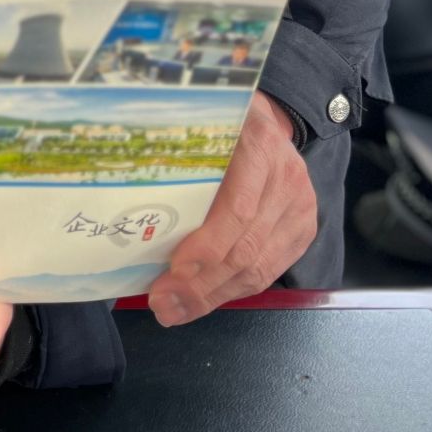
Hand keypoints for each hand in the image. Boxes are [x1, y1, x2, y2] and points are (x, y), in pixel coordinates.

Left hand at [147, 94, 315, 325]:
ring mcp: (300, 205)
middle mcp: (285, 176)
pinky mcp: (304, 229)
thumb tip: (128, 210)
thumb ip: (174, 158)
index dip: (206, 245)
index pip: (237, 208)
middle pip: (246, 246)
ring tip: (175, 310)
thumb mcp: (196, 125)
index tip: (172, 269)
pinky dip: (232, 290)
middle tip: (161, 303)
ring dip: (212, 296)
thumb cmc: (218, 124)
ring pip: (258, 267)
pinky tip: (202, 300)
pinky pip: (268, 271)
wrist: (267, 121)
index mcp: (256, 143)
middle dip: (200, 284)